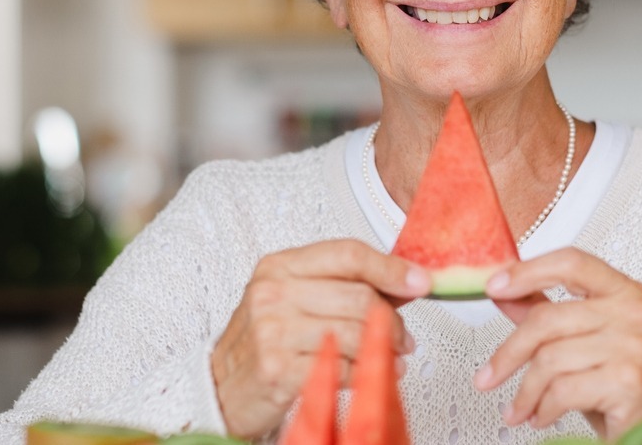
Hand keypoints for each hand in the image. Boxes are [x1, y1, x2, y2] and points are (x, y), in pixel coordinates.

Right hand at [212, 239, 430, 439]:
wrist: (221, 387)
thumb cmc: (269, 340)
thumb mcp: (297, 298)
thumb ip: (345, 285)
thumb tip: (407, 279)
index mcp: (280, 265)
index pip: (348, 254)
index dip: (391, 268)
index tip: (420, 282)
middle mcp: (273, 292)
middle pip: (358, 296)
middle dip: (391, 319)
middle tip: (404, 336)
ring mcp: (272, 330)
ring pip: (355, 332)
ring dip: (384, 348)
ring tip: (393, 356)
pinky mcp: (278, 369)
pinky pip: (342, 367)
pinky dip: (365, 372)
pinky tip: (372, 373)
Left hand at [474, 247, 641, 438]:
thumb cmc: (623, 380)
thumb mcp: (584, 339)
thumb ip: (547, 310)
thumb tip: (505, 293)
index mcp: (623, 291)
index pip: (570, 263)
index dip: (527, 271)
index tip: (494, 286)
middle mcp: (632, 313)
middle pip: (548, 318)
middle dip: (509, 353)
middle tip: (488, 375)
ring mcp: (632, 346)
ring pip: (550, 359)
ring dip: (526, 392)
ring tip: (520, 407)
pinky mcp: (626, 382)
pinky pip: (563, 390)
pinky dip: (543, 408)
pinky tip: (542, 415)